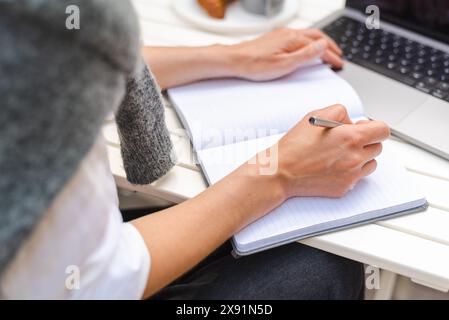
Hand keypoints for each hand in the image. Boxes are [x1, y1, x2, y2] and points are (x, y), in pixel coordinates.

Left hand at [227, 28, 343, 80]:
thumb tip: (323, 46)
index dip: (331, 56)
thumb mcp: (284, 64)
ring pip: (307, 35)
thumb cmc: (255, 65)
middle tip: (338, 55)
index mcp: (293, 39)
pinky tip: (305, 48)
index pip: (320, 46)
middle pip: (316, 36)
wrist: (235, 60)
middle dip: (329, 46)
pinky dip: (308, 42)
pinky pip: (298, 37)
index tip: (339, 64)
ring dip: (320, 43)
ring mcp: (281, 34)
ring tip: (326, 51)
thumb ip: (306, 55)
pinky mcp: (274, 38)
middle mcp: (288, 33)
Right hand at [273, 105, 389, 198]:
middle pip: (378, 147)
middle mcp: (355, 158)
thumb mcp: (316, 115)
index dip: (374, 127)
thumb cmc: (295, 145)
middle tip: (348, 140)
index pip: (383, 130)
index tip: (365, 128)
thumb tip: (353, 122)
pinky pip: (357, 178)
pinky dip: (349, 171)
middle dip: (366, 141)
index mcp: (351, 137)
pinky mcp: (344, 187)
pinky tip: (332, 166)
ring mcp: (351, 175)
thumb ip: (341, 113)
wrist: (281, 172)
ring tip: (340, 154)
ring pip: (371, 163)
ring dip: (361, 157)